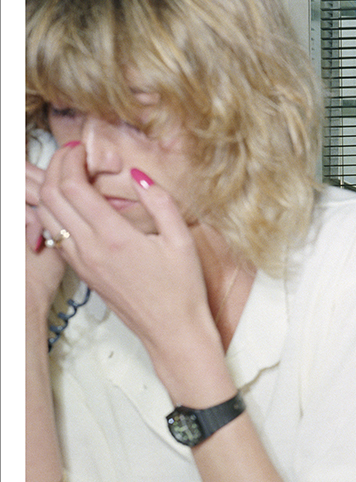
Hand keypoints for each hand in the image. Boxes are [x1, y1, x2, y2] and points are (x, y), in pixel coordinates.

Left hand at [34, 142, 210, 357]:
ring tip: (73, 178)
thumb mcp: (182, 240)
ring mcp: (82, 262)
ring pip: (46, 215)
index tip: (83, 150)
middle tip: (73, 157)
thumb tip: (139, 175)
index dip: (71, 160)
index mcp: (115, 237)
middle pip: (51, 196)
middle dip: (56, 168)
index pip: (72, 186)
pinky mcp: (82, 272)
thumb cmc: (182, 289)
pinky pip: (55, 234)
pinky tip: (75, 206)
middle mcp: (90, 249)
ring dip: (51, 190)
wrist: (173, 331)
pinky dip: (55, 212)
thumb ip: (160, 202)